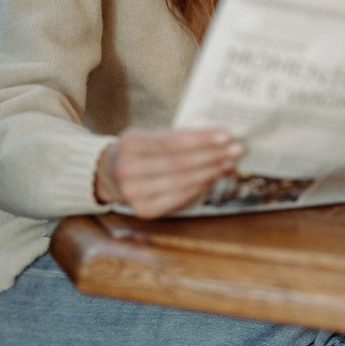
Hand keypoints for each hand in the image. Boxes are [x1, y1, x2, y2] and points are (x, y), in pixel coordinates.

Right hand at [95, 126, 244, 218]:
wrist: (108, 175)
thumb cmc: (139, 150)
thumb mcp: (148, 135)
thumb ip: (176, 136)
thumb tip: (217, 137)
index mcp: (128, 144)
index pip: (172, 141)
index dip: (201, 139)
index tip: (226, 134)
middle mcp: (127, 170)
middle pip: (179, 163)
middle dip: (212, 155)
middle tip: (236, 149)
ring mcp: (133, 194)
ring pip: (181, 182)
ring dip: (210, 171)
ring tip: (229, 162)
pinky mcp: (143, 211)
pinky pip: (178, 199)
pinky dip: (199, 188)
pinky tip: (213, 178)